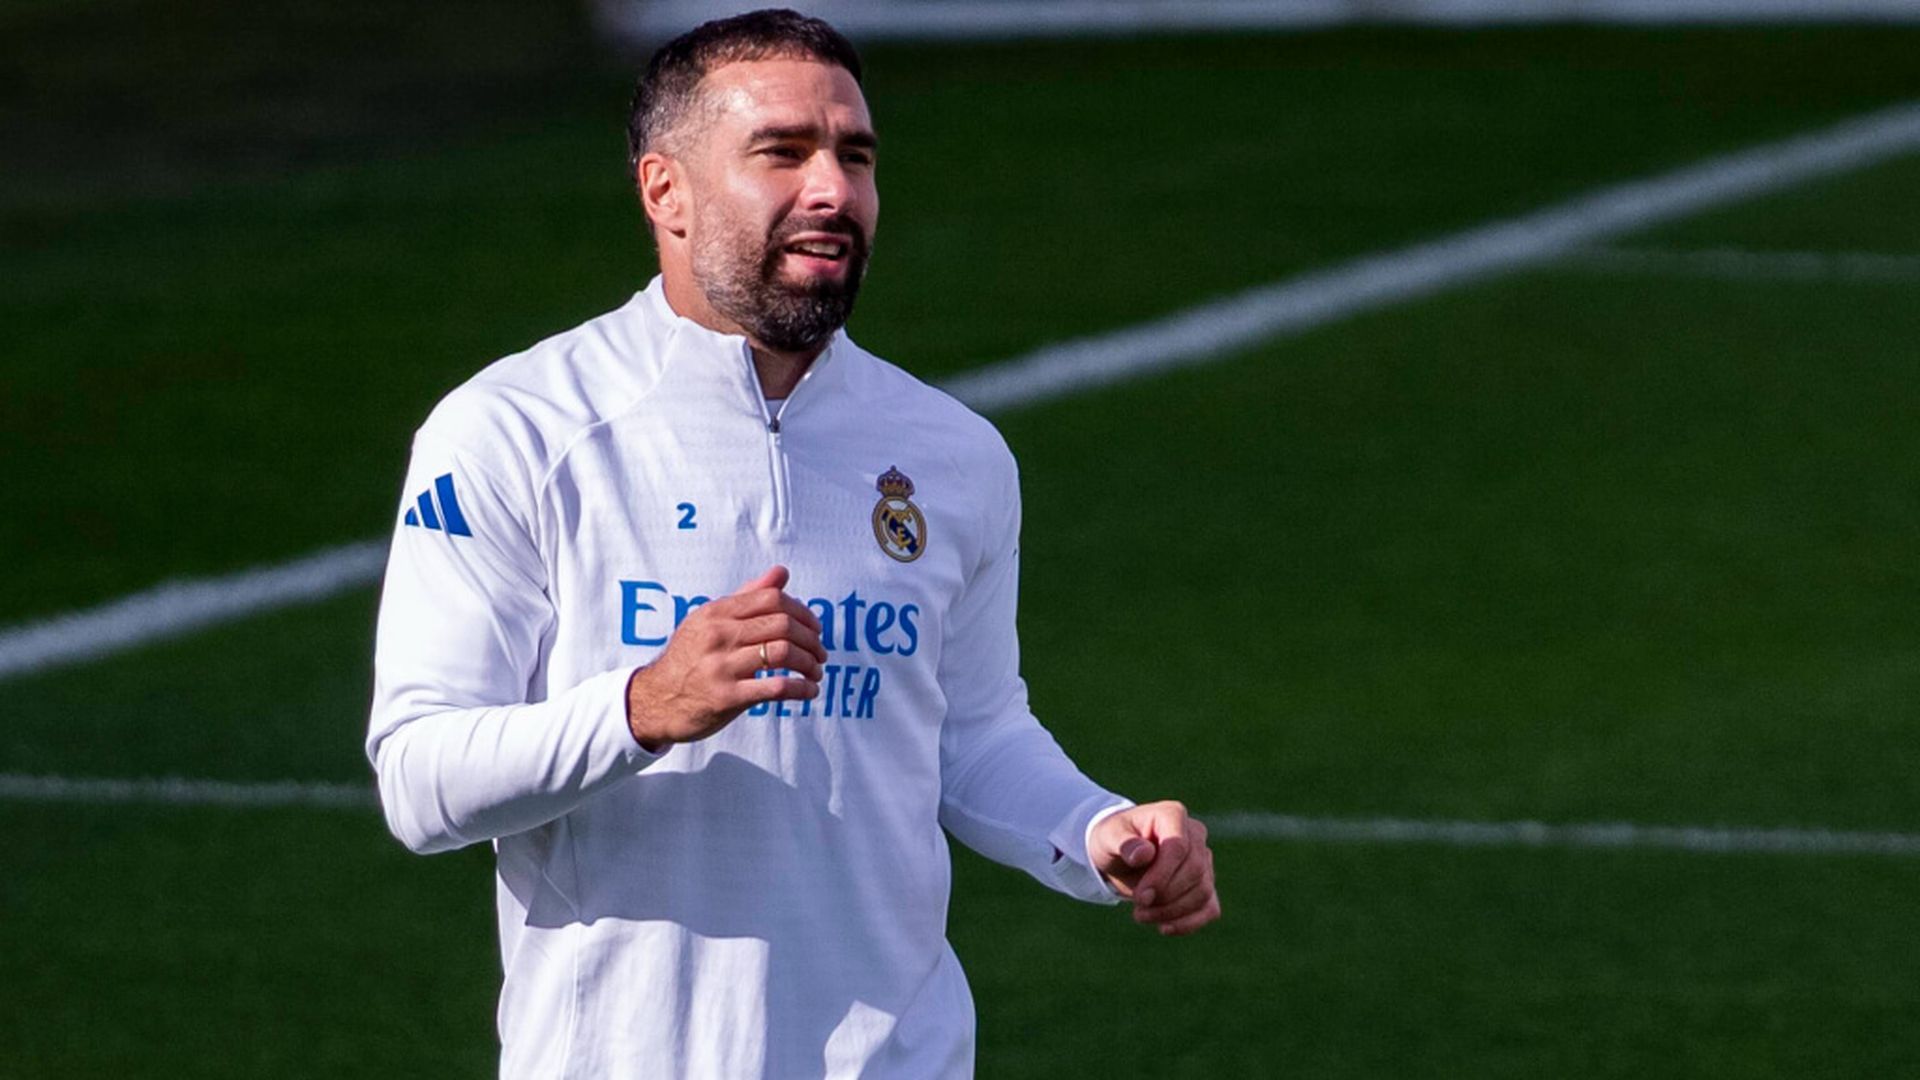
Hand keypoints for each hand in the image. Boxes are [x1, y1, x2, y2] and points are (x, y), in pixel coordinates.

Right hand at [625, 566, 827, 750]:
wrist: (655, 701)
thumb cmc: (689, 658)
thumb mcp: (709, 621)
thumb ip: (747, 597)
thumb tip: (782, 572)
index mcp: (716, 613)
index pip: (772, 599)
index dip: (802, 612)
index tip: (814, 628)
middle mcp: (718, 635)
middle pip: (782, 624)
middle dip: (811, 639)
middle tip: (820, 653)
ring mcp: (721, 666)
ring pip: (783, 653)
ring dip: (809, 663)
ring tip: (816, 672)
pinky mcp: (726, 697)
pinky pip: (776, 687)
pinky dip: (801, 688)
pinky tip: (809, 691)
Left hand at [1089, 801, 1219, 936]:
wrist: (1119, 855)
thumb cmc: (1113, 840)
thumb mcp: (1107, 837)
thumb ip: (1123, 843)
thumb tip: (1144, 853)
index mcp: (1173, 814)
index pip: (1178, 847)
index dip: (1161, 876)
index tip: (1139, 897)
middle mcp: (1195, 834)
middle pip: (1195, 870)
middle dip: (1166, 896)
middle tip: (1138, 908)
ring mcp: (1204, 859)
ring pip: (1204, 891)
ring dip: (1173, 912)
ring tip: (1142, 916)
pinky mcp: (1205, 883)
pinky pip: (1209, 907)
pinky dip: (1189, 923)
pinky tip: (1164, 928)